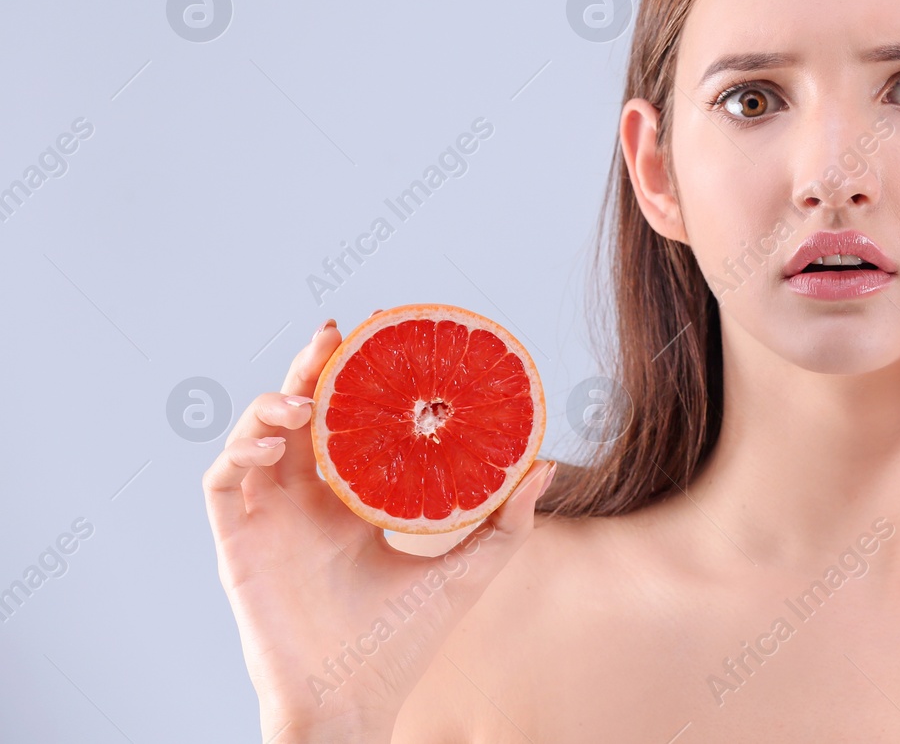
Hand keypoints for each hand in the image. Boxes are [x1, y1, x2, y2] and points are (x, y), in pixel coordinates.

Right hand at [202, 320, 557, 742]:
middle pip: (301, 413)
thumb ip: (506, 521)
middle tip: (336, 333)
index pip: (351, 421)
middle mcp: (309, 501)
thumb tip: (547, 465)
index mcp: (354, 500)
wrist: (356, 698)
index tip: (381, 332)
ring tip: (306, 398)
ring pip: (256, 436)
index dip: (358, 375)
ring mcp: (270, 519)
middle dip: (312, 367)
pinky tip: (274, 442)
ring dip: (272, 404)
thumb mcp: (468, 571)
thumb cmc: (404, 641)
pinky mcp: (239, 543)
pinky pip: (222, 483)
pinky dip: (239, 451)